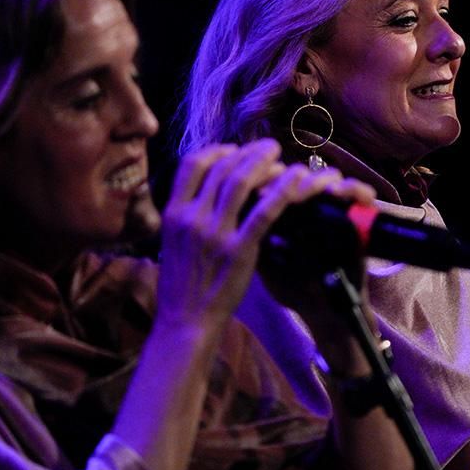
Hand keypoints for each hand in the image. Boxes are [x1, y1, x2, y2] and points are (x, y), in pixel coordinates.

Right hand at [158, 139, 343, 330]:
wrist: (185, 322)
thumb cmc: (181, 287)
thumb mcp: (171, 244)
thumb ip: (185, 217)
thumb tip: (200, 194)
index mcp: (172, 214)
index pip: (191, 165)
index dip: (215, 150)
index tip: (233, 148)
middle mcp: (191, 218)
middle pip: (221, 168)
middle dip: (247, 152)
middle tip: (268, 147)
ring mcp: (214, 233)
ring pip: (241, 182)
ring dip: (263, 161)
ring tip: (279, 153)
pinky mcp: (239, 250)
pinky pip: (264, 211)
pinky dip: (283, 190)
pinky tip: (297, 177)